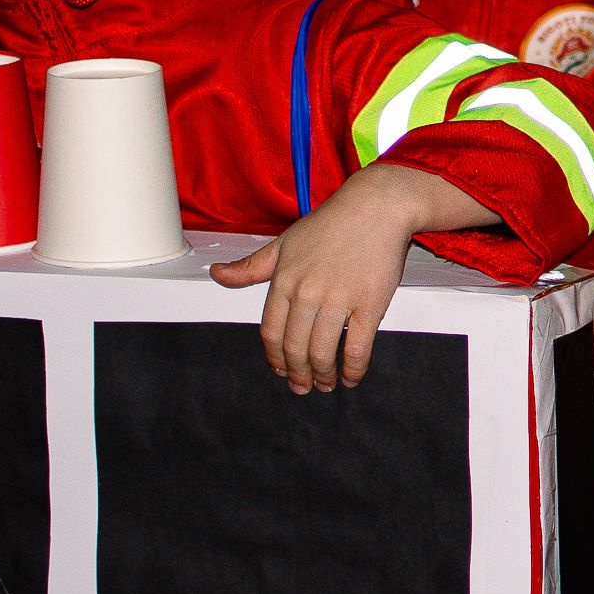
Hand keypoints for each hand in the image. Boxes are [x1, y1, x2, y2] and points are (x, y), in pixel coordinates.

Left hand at [208, 164, 438, 391]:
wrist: (376, 207)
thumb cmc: (331, 224)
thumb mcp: (284, 243)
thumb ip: (251, 267)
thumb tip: (216, 273)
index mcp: (284, 280)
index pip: (271, 332)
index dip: (275, 358)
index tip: (281, 370)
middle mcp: (307, 292)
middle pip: (295, 347)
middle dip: (297, 374)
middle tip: (303, 386)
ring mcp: (339, 299)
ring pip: (323, 352)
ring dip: (323, 376)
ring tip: (325, 384)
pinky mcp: (370, 303)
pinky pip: (358, 347)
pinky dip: (353, 369)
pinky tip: (350, 377)